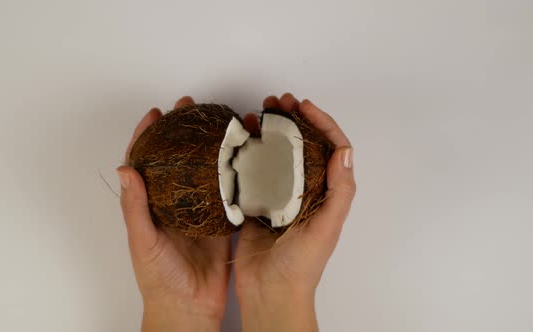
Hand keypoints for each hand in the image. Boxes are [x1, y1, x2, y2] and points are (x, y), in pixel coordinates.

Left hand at [117, 97, 231, 331]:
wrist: (188, 307)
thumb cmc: (158, 279)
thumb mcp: (142, 242)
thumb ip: (135, 208)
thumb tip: (125, 169)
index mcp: (151, 206)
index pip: (145, 162)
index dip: (148, 136)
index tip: (157, 114)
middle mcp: (175, 203)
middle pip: (178, 158)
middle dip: (183, 131)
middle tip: (191, 107)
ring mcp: (199, 211)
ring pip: (205, 170)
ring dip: (210, 146)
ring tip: (219, 124)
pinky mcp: (220, 222)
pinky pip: (228, 192)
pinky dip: (234, 173)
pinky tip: (242, 156)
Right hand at [235, 93, 355, 331]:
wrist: (271, 291)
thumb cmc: (303, 265)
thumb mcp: (327, 227)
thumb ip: (339, 190)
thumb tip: (345, 151)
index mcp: (325, 193)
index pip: (330, 148)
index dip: (320, 122)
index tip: (304, 106)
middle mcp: (303, 190)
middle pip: (301, 145)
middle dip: (291, 119)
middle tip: (276, 101)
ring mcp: (277, 196)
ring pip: (275, 154)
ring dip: (267, 132)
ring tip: (254, 114)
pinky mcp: (255, 203)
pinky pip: (252, 172)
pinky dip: (246, 154)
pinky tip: (238, 142)